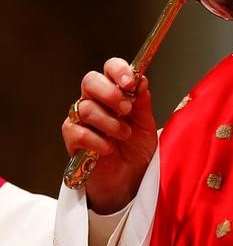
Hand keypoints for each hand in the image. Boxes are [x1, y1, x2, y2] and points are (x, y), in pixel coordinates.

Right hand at [62, 58, 157, 213]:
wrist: (129, 177)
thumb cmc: (136, 147)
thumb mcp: (146, 123)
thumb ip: (142, 102)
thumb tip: (141, 79)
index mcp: (115, 92)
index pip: (110, 68)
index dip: (118, 70)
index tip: (130, 82)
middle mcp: (95, 101)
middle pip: (90, 81)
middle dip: (110, 93)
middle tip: (126, 109)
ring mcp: (81, 119)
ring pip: (86, 108)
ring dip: (110, 122)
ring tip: (124, 134)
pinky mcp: (72, 139)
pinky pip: (77, 132)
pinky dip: (97, 141)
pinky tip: (108, 148)